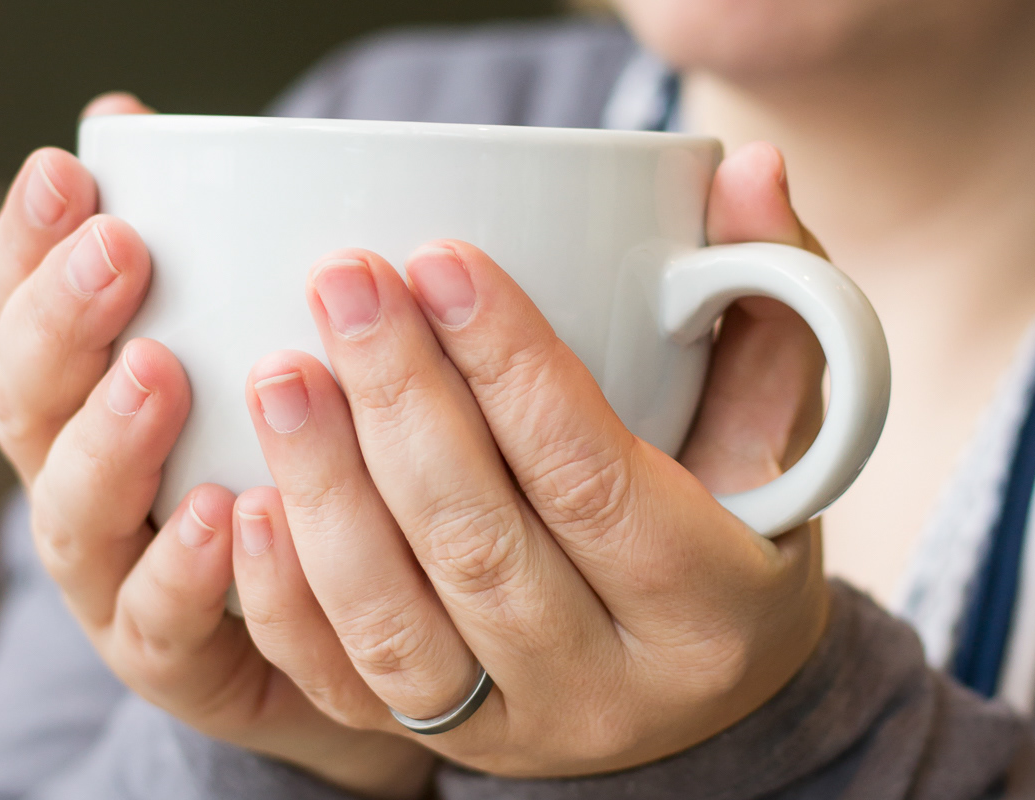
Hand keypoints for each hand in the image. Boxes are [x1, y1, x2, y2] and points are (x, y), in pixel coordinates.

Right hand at [0, 94, 433, 797]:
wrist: (350, 634)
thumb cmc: (292, 478)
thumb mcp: (256, 362)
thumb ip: (209, 261)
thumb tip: (133, 119)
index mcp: (94, 411)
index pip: (31, 321)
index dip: (30, 249)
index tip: (72, 169)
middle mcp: (89, 490)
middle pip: (34, 406)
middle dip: (62, 324)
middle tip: (119, 252)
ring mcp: (120, 580)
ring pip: (78, 513)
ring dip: (109, 441)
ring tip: (156, 373)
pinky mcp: (177, 661)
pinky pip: (165, 623)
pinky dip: (188, 569)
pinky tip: (228, 513)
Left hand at [232, 141, 830, 775]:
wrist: (712, 692)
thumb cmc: (746, 538)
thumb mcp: (788, 431)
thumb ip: (774, 302)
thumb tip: (746, 169)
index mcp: (712, 608)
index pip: (593, 479)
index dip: (511, 367)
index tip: (442, 262)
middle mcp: (611, 688)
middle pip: (481, 542)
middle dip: (401, 404)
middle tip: (346, 284)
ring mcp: (519, 727)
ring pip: (396, 622)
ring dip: (327, 491)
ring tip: (279, 373)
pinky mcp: (448, 741)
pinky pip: (347, 686)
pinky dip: (286, 596)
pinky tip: (247, 502)